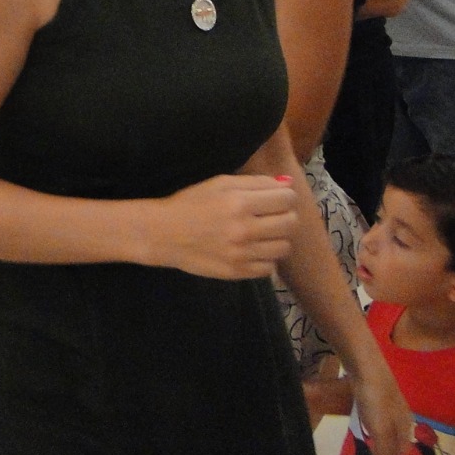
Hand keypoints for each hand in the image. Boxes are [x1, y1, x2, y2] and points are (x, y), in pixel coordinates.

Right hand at [142, 175, 296, 279]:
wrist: (163, 233)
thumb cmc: (191, 203)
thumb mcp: (220, 184)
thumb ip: (256, 182)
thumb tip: (287, 183)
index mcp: (240, 202)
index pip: (287, 199)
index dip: (285, 196)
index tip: (275, 199)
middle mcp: (244, 229)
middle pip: (291, 223)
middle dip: (285, 216)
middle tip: (270, 215)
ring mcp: (242, 254)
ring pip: (284, 247)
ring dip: (277, 238)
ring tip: (261, 234)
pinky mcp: (238, 272)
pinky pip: (270, 268)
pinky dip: (265, 258)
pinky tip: (251, 250)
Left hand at [347, 361, 414, 454]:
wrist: (367, 366)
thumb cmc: (375, 400)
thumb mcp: (379, 428)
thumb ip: (382, 448)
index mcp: (405, 423)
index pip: (404, 447)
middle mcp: (402, 413)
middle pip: (400, 436)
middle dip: (394, 449)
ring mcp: (391, 401)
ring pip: (392, 424)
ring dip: (387, 436)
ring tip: (380, 444)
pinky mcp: (379, 392)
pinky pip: (382, 414)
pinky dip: (379, 423)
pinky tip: (372, 422)